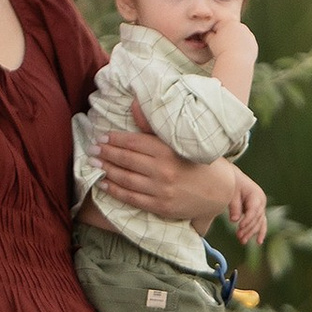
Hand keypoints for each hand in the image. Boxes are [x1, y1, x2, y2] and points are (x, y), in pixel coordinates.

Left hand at [95, 114, 239, 225]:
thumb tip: (133, 104)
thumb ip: (153, 127)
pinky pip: (132, 198)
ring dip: (106, 170)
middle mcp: (163, 170)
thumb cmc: (198, 163)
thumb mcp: (180, 142)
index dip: (113, 139)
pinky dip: (115, 190)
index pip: (133, 142)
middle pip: (125, 160)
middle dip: (105, 153)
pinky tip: (104, 183)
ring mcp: (161, 190)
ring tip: (94, 164)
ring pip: (125, 178)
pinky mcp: (161, 206)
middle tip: (91, 149)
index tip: (101, 136)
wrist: (220, 192)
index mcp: (167, 151)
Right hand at [203, 16, 259, 75]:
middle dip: (225, 36)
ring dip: (233, 42)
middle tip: (220, 47)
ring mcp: (249, 35)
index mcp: (230, 22)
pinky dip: (241, 49)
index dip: (213, 32)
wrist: (237, 62)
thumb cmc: (221, 50)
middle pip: (230, 30)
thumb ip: (207, 34)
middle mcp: (242, 26)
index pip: (219, 24)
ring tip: (227, 51)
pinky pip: (245, 45)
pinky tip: (236, 55)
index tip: (211, 41)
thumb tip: (205, 33)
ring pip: (238, 37)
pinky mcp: (254, 45)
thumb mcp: (210, 40)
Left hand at [227, 167, 267, 248]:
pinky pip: (261, 223)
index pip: (254, 210)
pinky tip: (259, 242)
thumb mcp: (232, 193)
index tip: (240, 226)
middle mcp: (262, 202)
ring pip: (259, 223)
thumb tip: (234, 220)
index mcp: (256, 195)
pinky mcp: (258, 212)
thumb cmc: (233, 184)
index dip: (248, 220)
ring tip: (242, 241)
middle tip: (239, 237)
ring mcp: (261, 207)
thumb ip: (234, 206)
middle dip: (248, 229)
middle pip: (257, 219)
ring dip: (251, 233)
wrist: (235, 178)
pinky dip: (260, 232)